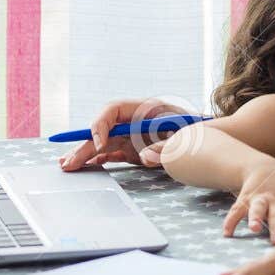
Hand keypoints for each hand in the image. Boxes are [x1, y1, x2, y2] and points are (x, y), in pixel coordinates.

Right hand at [57, 97, 192, 170]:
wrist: (208, 135)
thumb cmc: (197, 128)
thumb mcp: (184, 131)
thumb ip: (164, 143)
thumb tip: (143, 157)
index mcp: (143, 108)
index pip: (112, 110)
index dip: (101, 125)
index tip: (100, 144)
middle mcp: (132, 120)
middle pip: (103, 130)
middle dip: (84, 145)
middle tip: (68, 162)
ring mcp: (131, 135)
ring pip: (103, 143)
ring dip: (85, 154)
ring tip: (67, 166)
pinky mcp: (133, 149)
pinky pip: (111, 153)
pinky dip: (98, 160)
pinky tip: (85, 167)